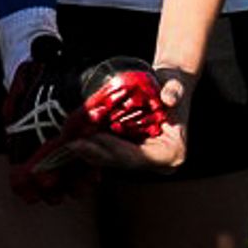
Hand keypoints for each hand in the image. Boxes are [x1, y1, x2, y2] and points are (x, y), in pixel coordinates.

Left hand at [66, 63, 190, 176]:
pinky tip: (79, 141)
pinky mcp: (133, 151)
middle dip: (99, 154)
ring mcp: (145, 159)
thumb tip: (169, 99)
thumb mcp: (176, 85)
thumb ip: (174, 91)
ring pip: (116, 160)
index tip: (97, 139)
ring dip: (94, 153)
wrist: (169, 85)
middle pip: (125, 162)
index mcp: (172, 153)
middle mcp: (159, 163)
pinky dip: (96, 147)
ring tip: (72, 145)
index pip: (141, 157)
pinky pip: (113, 153)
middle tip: (75, 145)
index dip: (117, 150)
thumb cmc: (174, 84)